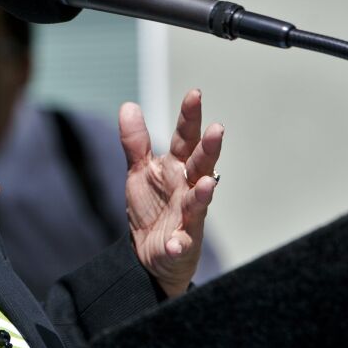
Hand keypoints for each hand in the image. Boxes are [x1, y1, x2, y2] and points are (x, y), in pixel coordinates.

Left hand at [120, 89, 222, 298]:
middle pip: (201, 166)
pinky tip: (176, 243)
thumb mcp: (140, 171)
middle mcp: (187, 189)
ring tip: (209, 183)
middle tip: (218, 130)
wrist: (149, 253)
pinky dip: (180, 243)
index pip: (186, 139)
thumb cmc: (152, 208)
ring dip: (204, 194)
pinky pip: (182, 244)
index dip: (190, 117)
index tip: (195, 94)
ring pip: (199, 203)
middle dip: (210, 149)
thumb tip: (129, 105)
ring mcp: (187, 217)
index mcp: (177, 169)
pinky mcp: (180, 245)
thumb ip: (136, 142)